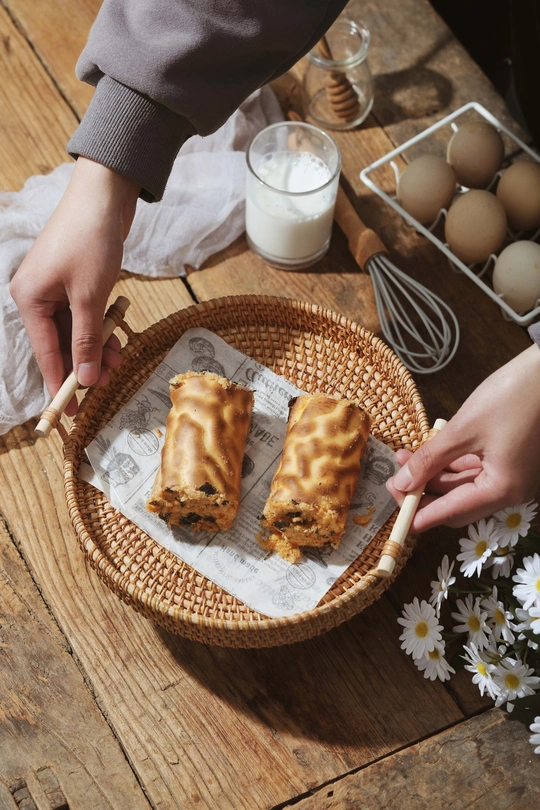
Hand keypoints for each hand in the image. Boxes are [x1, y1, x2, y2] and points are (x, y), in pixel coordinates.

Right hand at [10, 158, 139, 414]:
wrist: (104, 197)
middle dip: (86, 365)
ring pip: (76, 332)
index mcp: (30, 299)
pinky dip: (100, 329)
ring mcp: (56, 289)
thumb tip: (85, 379)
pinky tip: (116, 340)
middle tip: (109, 383)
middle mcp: (37, 296)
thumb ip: (86, 340)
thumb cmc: (90, 242)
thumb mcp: (89, 297)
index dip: (60, 384)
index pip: (46, 353)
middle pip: (61, 345)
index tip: (71, 412)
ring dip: (97, 348)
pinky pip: (85, 317)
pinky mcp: (74, 283)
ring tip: (119, 360)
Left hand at [386, 344, 539, 530]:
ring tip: (404, 458)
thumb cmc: (510, 398)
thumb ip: (430, 460)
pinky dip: (448, 464)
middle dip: (423, 493)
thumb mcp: (463, 430)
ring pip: (462, 486)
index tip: (394, 513)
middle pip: (457, 504)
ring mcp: (509, 474)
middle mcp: (508, 490)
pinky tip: (425, 452)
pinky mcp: (507, 459)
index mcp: (502, 490)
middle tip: (393, 479)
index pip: (452, 513)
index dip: (420, 515)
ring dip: (432, 475)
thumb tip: (402, 484)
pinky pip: (472, 470)